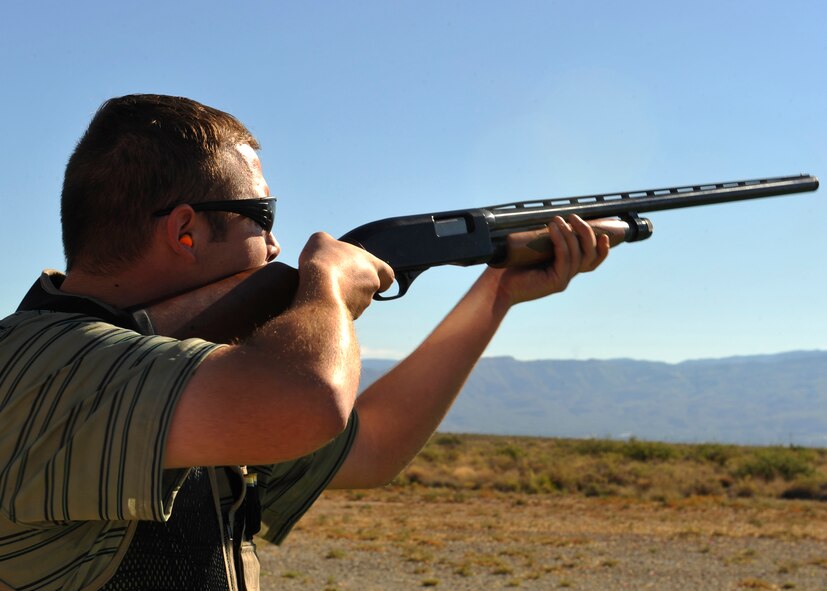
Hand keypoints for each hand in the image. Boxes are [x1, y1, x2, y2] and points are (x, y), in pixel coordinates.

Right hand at [297, 232, 394, 318]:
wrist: (318, 290)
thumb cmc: (324, 261)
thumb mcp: (321, 240)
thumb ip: (327, 242)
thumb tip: (325, 247)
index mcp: (371, 265)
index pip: (388, 274)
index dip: (381, 276)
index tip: (371, 276)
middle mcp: (371, 285)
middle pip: (368, 288)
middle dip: (354, 287)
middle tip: (335, 280)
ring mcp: (361, 303)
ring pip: (356, 302)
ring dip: (343, 298)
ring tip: (321, 290)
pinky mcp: (349, 317)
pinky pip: (342, 313)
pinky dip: (333, 309)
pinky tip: (319, 302)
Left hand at [492, 215, 609, 305]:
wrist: (497, 285)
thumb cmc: (512, 265)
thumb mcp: (534, 249)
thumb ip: (547, 239)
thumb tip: (555, 217)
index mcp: (566, 268)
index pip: (592, 260)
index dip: (602, 248)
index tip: (603, 232)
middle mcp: (567, 275)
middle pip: (590, 255)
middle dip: (586, 233)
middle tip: (573, 217)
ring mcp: (563, 280)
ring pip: (578, 255)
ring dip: (570, 234)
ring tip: (558, 220)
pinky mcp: (555, 282)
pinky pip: (565, 258)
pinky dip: (561, 241)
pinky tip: (553, 229)